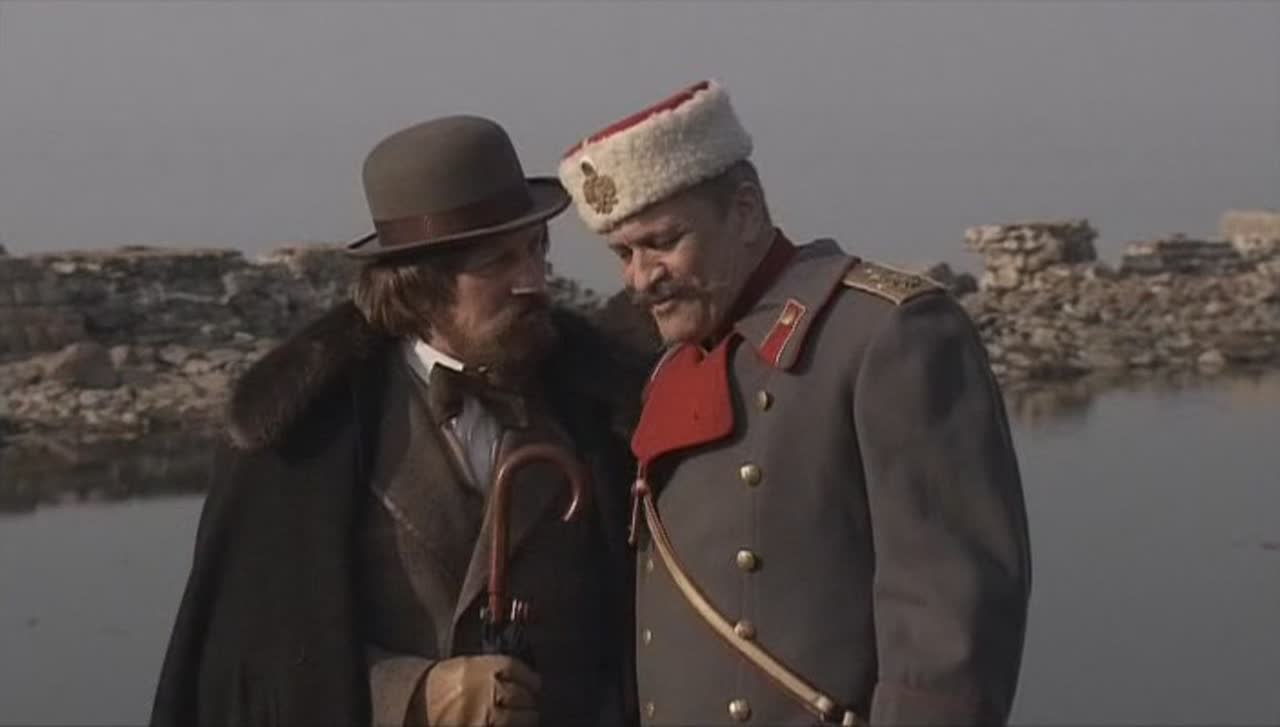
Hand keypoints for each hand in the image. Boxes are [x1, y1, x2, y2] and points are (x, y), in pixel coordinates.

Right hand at [421, 654, 540, 726]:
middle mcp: (483, 690)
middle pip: (520, 694)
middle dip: (530, 700)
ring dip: (528, 717)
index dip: (530, 677)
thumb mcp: (465, 667)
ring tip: (529, 717)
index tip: (536, 683)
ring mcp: (482, 715)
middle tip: (533, 703)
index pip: (515, 668)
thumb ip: (492, 669)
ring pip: (518, 717)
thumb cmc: (442, 684)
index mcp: (478, 668)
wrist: (415, 703)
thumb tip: (524, 678)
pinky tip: (512, 724)